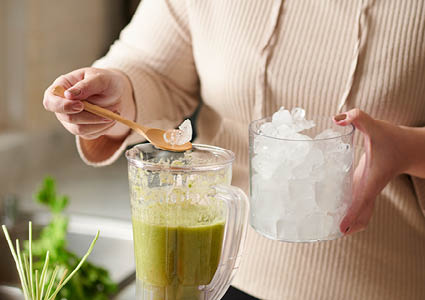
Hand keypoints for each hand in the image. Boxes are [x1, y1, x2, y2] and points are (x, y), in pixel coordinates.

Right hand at [43, 67, 134, 139]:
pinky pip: (90, 134)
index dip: (62, 106)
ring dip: (99, 123)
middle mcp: (62, 106)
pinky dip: (103, 128)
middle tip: (108, 114)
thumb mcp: (100, 78)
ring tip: (113, 114)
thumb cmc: (106, 82)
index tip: (81, 106)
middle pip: (67, 118)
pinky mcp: (82, 129)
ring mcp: (70, 119)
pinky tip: (111, 119)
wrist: (117, 93)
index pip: (50, 101)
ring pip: (79, 129)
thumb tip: (68, 95)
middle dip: (89, 117)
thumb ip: (86, 85)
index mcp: (61, 88)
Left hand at [334, 109, 406, 234]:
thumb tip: (338, 118)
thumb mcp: (374, 126)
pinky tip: (341, 215)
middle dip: (352, 226)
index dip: (352, 216)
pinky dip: (354, 212)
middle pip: (363, 214)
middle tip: (335, 234)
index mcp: (372, 178)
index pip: (362, 201)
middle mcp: (370, 187)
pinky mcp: (367, 185)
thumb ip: (358, 118)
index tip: (342, 230)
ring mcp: (369, 188)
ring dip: (353, 222)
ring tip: (336, 230)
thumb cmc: (392, 138)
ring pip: (363, 212)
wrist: (409, 147)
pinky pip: (361, 204)